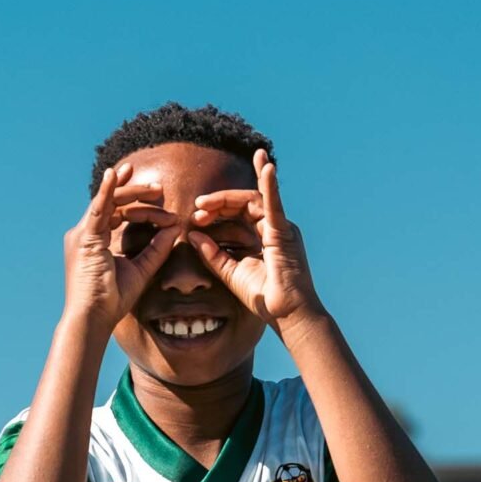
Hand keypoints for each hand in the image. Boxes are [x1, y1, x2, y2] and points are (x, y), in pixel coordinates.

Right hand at [63, 166, 176, 333]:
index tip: (157, 196)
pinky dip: (107, 191)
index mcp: (94, 241)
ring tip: (153, 186)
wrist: (93, 319)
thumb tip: (175, 227)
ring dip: (130, 190)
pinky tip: (115, 174)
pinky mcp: (84, 238)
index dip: (134, 201)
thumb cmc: (112, 300)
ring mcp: (82, 234)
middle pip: (112, 203)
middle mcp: (85, 234)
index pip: (115, 213)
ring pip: (108, 202)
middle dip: (135, 192)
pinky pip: (98, 208)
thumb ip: (156, 248)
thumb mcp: (141, 268)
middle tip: (159, 187)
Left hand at [188, 150, 324, 332]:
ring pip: (252, 200)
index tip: (195, 218)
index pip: (237, 212)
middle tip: (197, 208)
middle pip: (243, 202)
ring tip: (204, 203)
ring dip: (226, 198)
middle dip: (218, 202)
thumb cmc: (264, 296)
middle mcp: (273, 227)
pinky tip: (266, 167)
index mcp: (262, 235)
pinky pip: (276, 204)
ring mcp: (281, 227)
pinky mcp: (285, 232)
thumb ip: (212, 254)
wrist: (287, 314)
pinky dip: (271, 185)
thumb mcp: (230, 271)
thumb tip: (193, 235)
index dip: (215, 210)